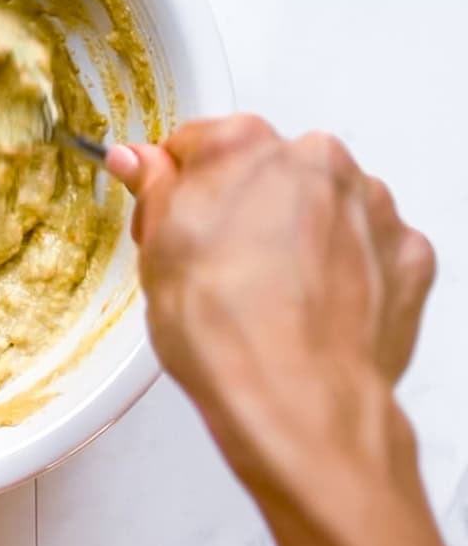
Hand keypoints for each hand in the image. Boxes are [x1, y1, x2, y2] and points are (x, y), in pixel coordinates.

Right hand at [106, 115, 434, 483]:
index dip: (175, 188)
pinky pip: (365, 246)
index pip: (195, 145)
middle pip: (262, 170)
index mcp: (243, 147)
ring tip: (265, 295)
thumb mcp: (157, 252)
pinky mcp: (404, 251)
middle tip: (214, 267)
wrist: (297, 400)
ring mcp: (367, 205)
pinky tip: (310, 306)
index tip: (171, 220)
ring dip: (294, 235)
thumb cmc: (226, 331)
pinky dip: (342, 269)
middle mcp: (313, 161)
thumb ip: (154, 190)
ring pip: (318, 205)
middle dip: (239, 208)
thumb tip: (141, 163)